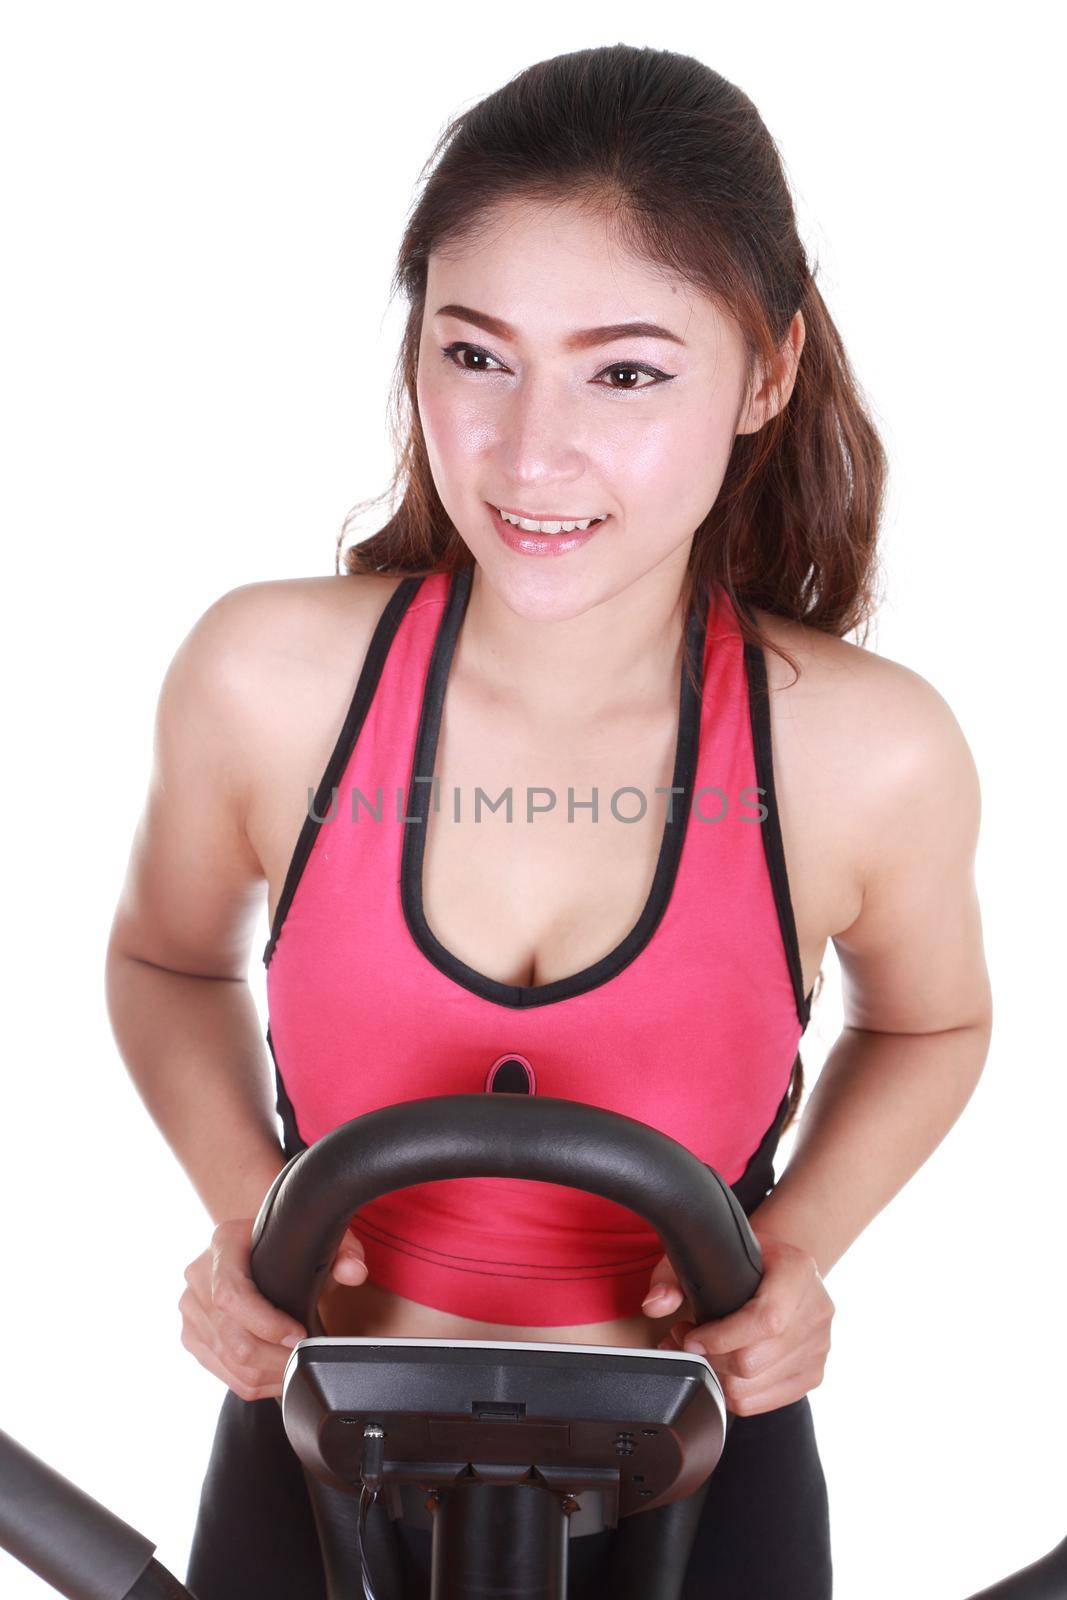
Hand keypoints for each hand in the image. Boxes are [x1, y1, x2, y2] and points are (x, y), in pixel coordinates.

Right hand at [178, 1218, 367, 1400]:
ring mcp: (190, 1309)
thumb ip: (344, 1249)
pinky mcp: (192, 1336)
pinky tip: (278, 1373)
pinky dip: (254, 1381)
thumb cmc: (286, 1243)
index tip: (300, 1336)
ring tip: (298, 1368)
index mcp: (222, 1244)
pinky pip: (221, 1373)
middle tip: (308, 1358)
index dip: (265, 1323)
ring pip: (229, 1361)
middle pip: (232, 1337)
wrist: (255, 1246)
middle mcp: (198, 1276)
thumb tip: (354, 1271)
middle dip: (276, 1358)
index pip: (231, 1294)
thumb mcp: (317, 1237)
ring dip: (268, 1374)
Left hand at [640, 1229, 833, 1416]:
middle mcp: (817, 1310)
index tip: (691, 1335)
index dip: (722, 1337)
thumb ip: (673, 1274)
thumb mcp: (708, 1252)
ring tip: (701, 1352)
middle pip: (754, 1360)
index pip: (766, 1319)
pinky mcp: (813, 1374)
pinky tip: (720, 1367)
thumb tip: (655, 1305)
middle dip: (709, 1357)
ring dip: (716, 1376)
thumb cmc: (743, 1260)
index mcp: (798, 1272)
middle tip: (686, 1339)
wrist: (782, 1268)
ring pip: (754, 1386)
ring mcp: (819, 1346)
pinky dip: (732, 1391)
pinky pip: (763, 1402)